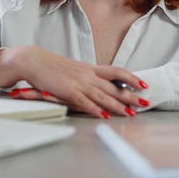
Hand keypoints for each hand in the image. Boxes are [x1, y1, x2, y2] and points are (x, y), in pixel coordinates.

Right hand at [0, 46, 148, 118]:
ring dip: (117, 106)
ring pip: (102, 95)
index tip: (143, 84)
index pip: (115, 71)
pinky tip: (104, 116)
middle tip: (145, 102)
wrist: (33, 61)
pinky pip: (84, 102)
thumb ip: (86, 77)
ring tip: (130, 113)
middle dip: (130, 95)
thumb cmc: (52, 67)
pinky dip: (95, 110)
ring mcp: (77, 82)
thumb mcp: (73, 70)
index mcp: (89, 68)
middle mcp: (86, 74)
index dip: (130, 77)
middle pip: (113, 85)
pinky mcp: (67, 91)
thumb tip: (99, 84)